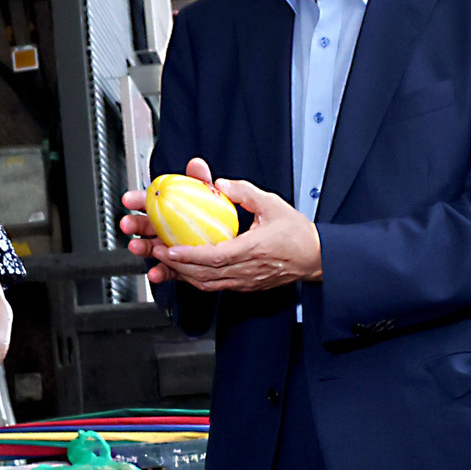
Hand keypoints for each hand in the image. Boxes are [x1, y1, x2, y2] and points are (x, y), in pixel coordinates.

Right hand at [120, 157, 214, 282]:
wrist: (236, 245)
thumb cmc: (222, 216)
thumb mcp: (215, 196)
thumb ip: (203, 180)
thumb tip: (196, 165)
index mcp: (172, 207)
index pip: (152, 201)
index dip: (139, 200)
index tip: (129, 199)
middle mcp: (168, 228)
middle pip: (147, 226)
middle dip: (134, 225)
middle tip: (127, 224)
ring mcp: (172, 249)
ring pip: (154, 249)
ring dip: (144, 249)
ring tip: (137, 247)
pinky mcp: (181, 268)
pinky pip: (171, 272)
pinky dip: (162, 272)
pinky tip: (155, 273)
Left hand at [147, 177, 321, 294]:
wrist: (314, 257)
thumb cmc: (296, 233)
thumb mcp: (273, 205)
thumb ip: (245, 193)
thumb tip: (220, 184)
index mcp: (253, 250)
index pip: (215, 257)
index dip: (189, 255)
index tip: (170, 249)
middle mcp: (247, 270)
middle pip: (204, 274)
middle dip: (177, 265)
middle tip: (156, 253)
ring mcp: (245, 281)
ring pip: (207, 283)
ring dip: (183, 275)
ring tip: (165, 262)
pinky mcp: (244, 286)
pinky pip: (215, 286)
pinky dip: (196, 279)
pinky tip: (184, 271)